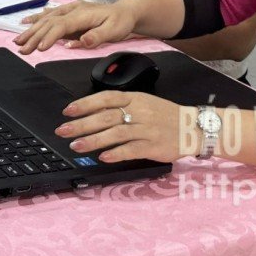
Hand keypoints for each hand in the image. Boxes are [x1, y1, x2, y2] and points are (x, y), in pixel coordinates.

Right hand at [13, 0, 136, 54]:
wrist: (124, 11)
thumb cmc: (120, 21)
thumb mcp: (114, 30)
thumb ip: (97, 36)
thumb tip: (82, 41)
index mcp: (83, 14)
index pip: (61, 25)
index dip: (49, 36)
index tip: (40, 48)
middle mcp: (73, 10)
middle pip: (49, 22)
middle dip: (34, 36)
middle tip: (22, 49)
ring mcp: (69, 10)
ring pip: (46, 19)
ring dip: (31, 30)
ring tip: (18, 41)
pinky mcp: (68, 13)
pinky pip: (49, 15)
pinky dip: (36, 19)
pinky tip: (25, 22)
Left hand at [54, 91, 192, 163]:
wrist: (193, 126)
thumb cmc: (166, 115)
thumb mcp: (144, 102)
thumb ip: (122, 107)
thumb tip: (94, 114)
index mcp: (135, 98)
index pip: (106, 98)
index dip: (85, 104)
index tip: (68, 111)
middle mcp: (139, 112)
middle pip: (105, 117)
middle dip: (81, 124)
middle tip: (63, 131)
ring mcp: (146, 129)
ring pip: (115, 133)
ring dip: (93, 140)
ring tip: (76, 146)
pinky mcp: (153, 146)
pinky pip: (132, 149)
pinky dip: (116, 153)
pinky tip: (103, 157)